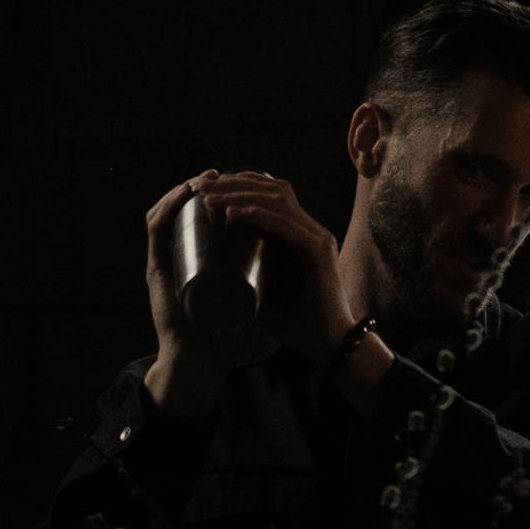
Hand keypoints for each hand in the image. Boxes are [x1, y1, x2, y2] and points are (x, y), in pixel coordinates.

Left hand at [175, 169, 355, 363]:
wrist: (329, 345)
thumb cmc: (297, 323)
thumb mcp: (262, 293)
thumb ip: (245, 278)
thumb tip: (208, 273)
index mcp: (300, 233)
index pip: (269, 193)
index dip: (238, 183)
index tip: (205, 189)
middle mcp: (311, 229)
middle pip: (272, 188)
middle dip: (233, 182)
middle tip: (200, 186)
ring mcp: (318, 238)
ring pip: (277, 200)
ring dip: (240, 194)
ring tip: (209, 198)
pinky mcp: (319, 252)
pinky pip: (286, 225)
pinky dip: (259, 216)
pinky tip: (233, 214)